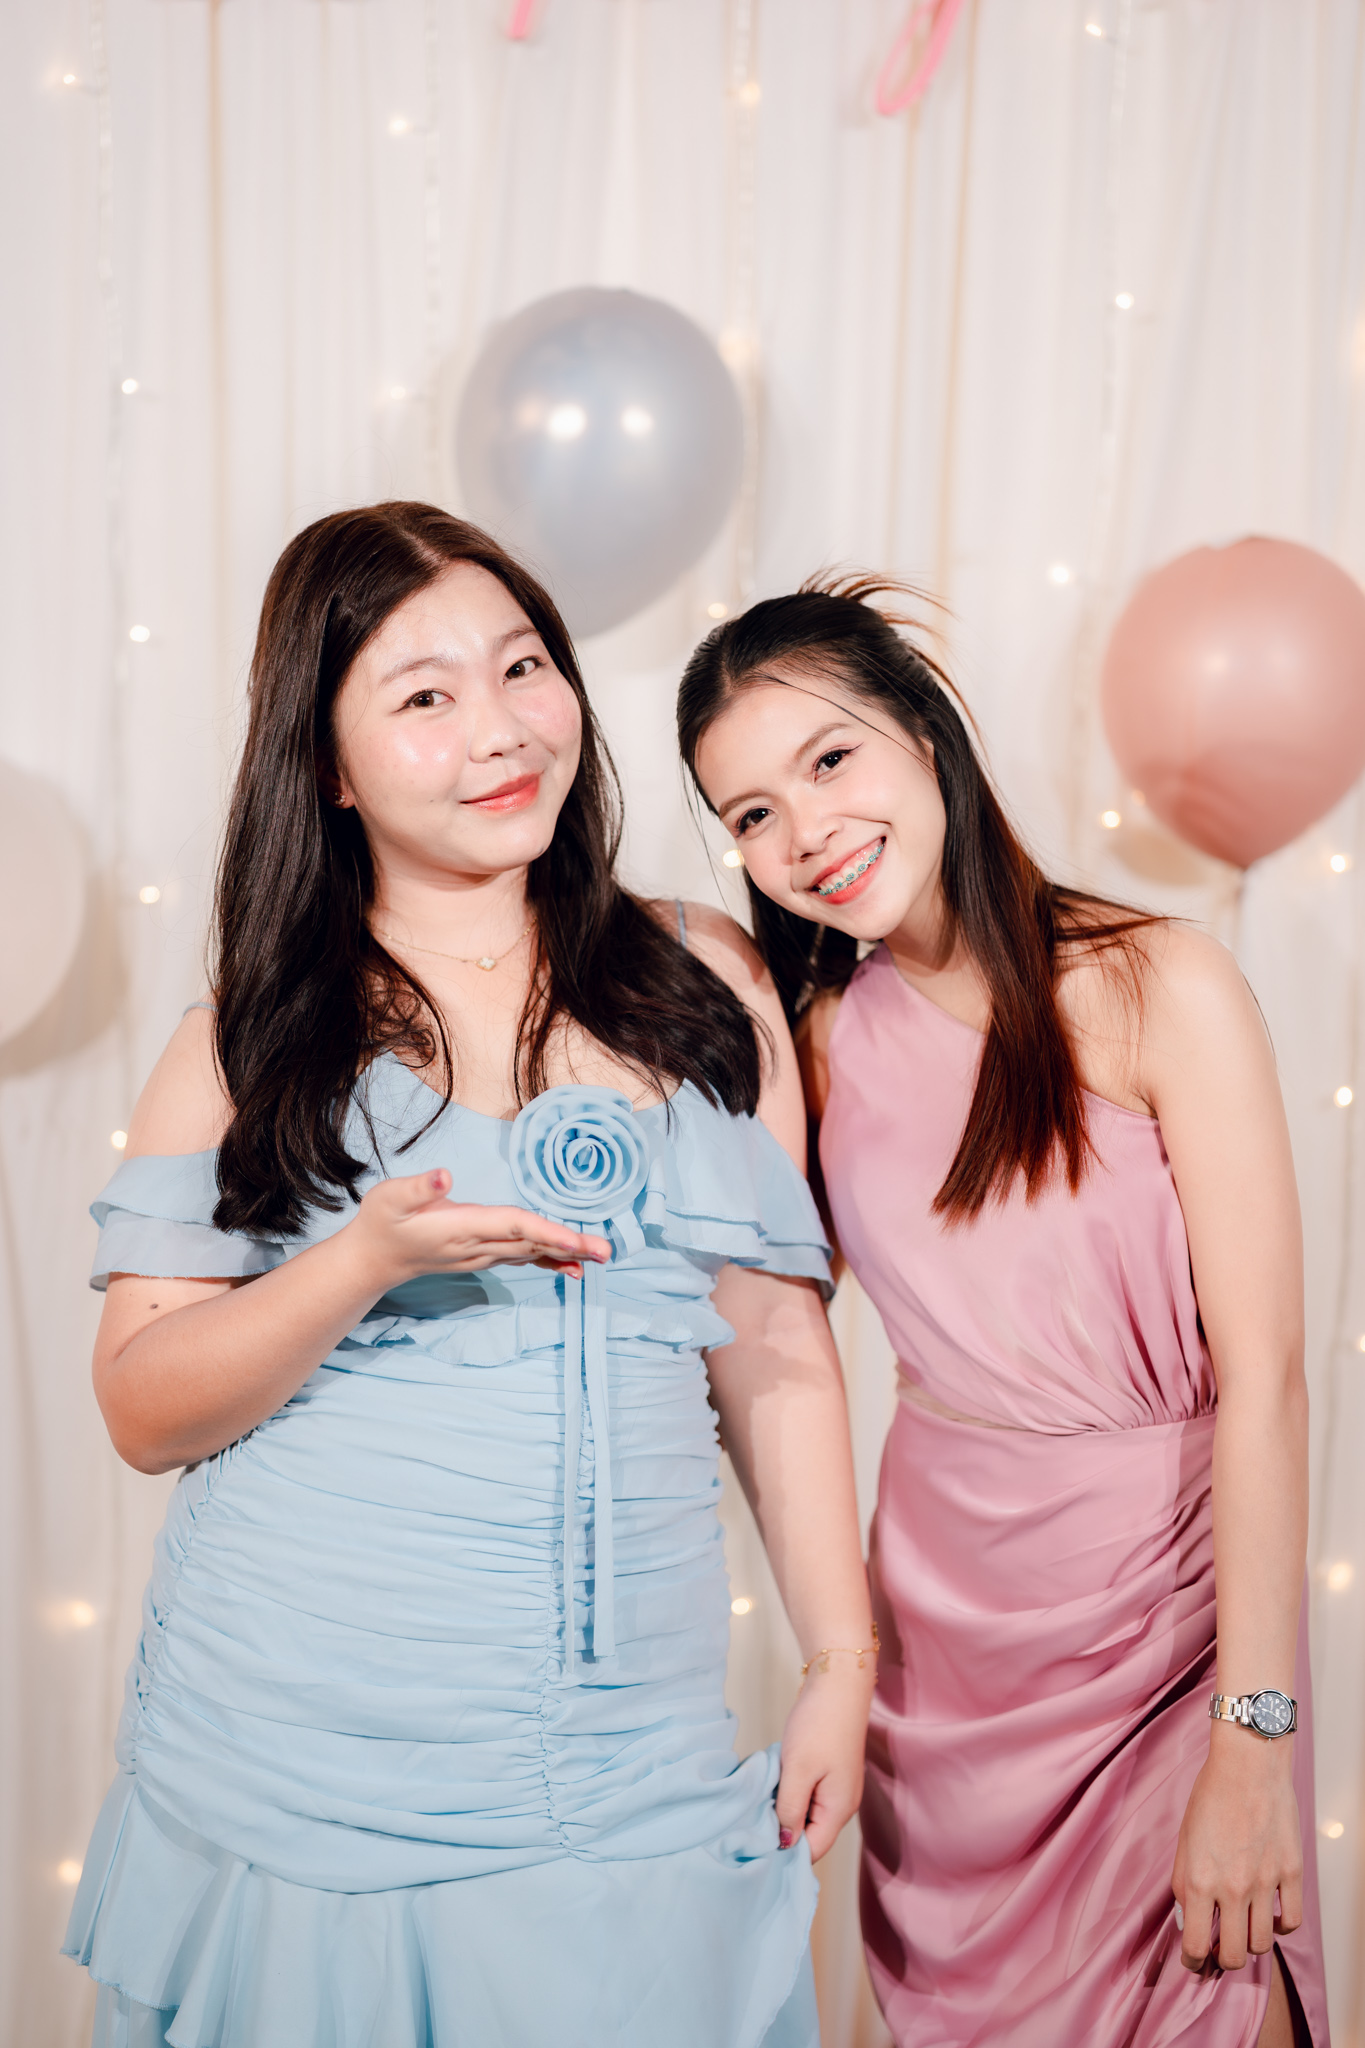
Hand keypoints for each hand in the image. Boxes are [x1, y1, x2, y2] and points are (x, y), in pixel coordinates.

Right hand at [350, 1168, 611, 1289]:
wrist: (372, 1260)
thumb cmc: (381, 1223)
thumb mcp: (390, 1197)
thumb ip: (418, 1187)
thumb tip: (445, 1175)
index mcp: (462, 1227)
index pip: (514, 1228)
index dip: (547, 1232)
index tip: (577, 1240)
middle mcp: (478, 1246)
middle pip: (532, 1245)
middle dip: (570, 1247)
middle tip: (609, 1251)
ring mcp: (481, 1255)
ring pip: (532, 1254)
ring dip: (566, 1254)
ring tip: (600, 1256)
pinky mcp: (481, 1256)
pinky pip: (522, 1259)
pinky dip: (549, 1260)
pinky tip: (572, 1267)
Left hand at [775, 1658, 875, 1861]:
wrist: (839, 1684)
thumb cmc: (819, 1726)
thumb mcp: (799, 1770)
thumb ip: (791, 1810)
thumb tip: (784, 1843)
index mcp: (839, 1810)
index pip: (812, 1850)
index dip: (785, 1852)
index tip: (756, 1844)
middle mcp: (842, 1804)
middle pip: (810, 1834)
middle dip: (783, 1831)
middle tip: (752, 1820)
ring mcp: (837, 1787)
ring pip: (807, 1813)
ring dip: (785, 1809)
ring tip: (759, 1801)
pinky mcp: (830, 1772)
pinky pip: (809, 1795)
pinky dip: (791, 1792)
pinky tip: (773, 1782)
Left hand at [1172, 1723, 1303, 1970]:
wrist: (1248, 1765)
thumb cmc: (1211, 1796)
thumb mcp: (1183, 1840)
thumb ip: (1183, 1882)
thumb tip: (1189, 1918)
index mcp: (1197, 1880)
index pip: (1195, 1946)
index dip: (1193, 1962)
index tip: (1194, 1961)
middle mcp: (1231, 1888)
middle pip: (1233, 1956)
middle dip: (1223, 1959)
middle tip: (1221, 1948)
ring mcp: (1264, 1883)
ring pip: (1262, 1944)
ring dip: (1251, 1942)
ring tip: (1244, 1927)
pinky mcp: (1291, 1873)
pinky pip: (1292, 1922)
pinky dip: (1282, 1927)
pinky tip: (1272, 1914)